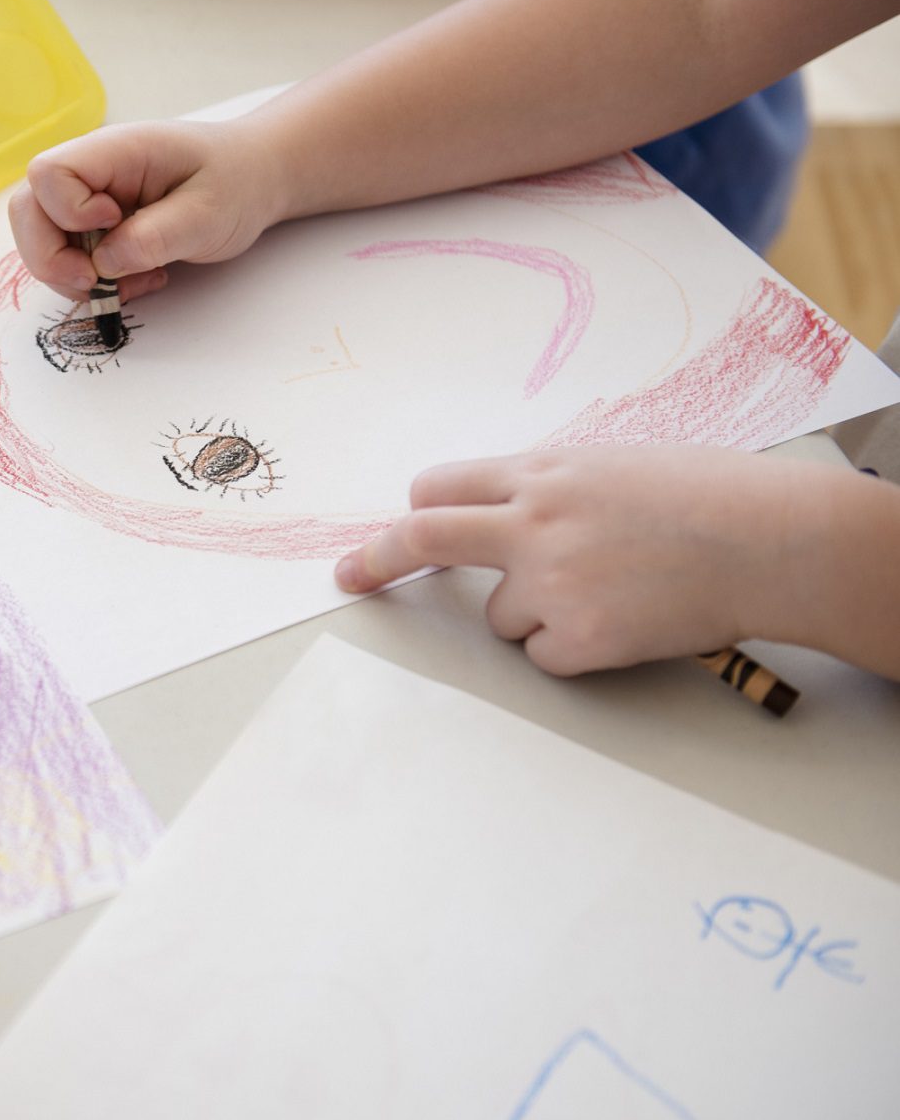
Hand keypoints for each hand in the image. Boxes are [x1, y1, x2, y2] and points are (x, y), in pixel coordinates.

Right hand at [7, 119, 278, 304]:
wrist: (252, 180)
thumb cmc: (235, 183)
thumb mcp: (207, 213)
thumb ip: (155, 237)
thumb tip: (103, 263)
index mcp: (116, 150)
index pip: (49, 173)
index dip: (67, 212)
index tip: (113, 226)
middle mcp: (91, 170)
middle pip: (27, 209)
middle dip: (50, 258)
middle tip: (95, 281)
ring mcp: (87, 198)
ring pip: (40, 238)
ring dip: (71, 275)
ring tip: (127, 283)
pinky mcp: (92, 224)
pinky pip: (66, 256)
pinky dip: (90, 281)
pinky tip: (131, 280)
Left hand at [331, 446, 827, 675]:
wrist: (771, 541)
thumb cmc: (705, 497)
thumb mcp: (613, 465)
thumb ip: (547, 487)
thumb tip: (496, 508)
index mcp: (542, 474)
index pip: (441, 489)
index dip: (415, 512)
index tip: (386, 531)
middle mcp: (533, 524)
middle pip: (424, 539)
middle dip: (376, 559)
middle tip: (348, 576)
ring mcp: (552, 583)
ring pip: (499, 615)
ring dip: (534, 612)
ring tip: (610, 590)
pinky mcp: (578, 638)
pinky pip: (541, 653)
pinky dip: (570, 647)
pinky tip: (624, 620)